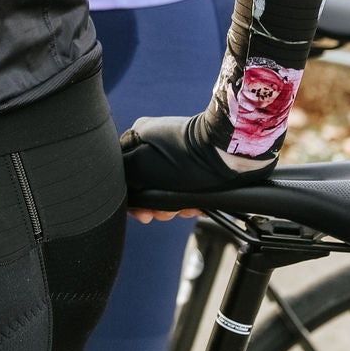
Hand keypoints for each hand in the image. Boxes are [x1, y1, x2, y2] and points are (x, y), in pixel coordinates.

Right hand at [119, 113, 273, 221]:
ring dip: (175, 204)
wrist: (230, 152)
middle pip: (147, 183)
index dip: (133, 198)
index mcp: (138, 136)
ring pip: (167, 186)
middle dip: (158, 203)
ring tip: (187, 209)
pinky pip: (186, 183)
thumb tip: (119, 186)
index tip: (144, 214)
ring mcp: (177, 148)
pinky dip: (190, 196)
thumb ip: (123, 175)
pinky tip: (197, 204)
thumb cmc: (186, 158)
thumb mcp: (142, 166)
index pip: (125, 173)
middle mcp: (156, 141)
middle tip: (167, 214)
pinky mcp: (196, 157)